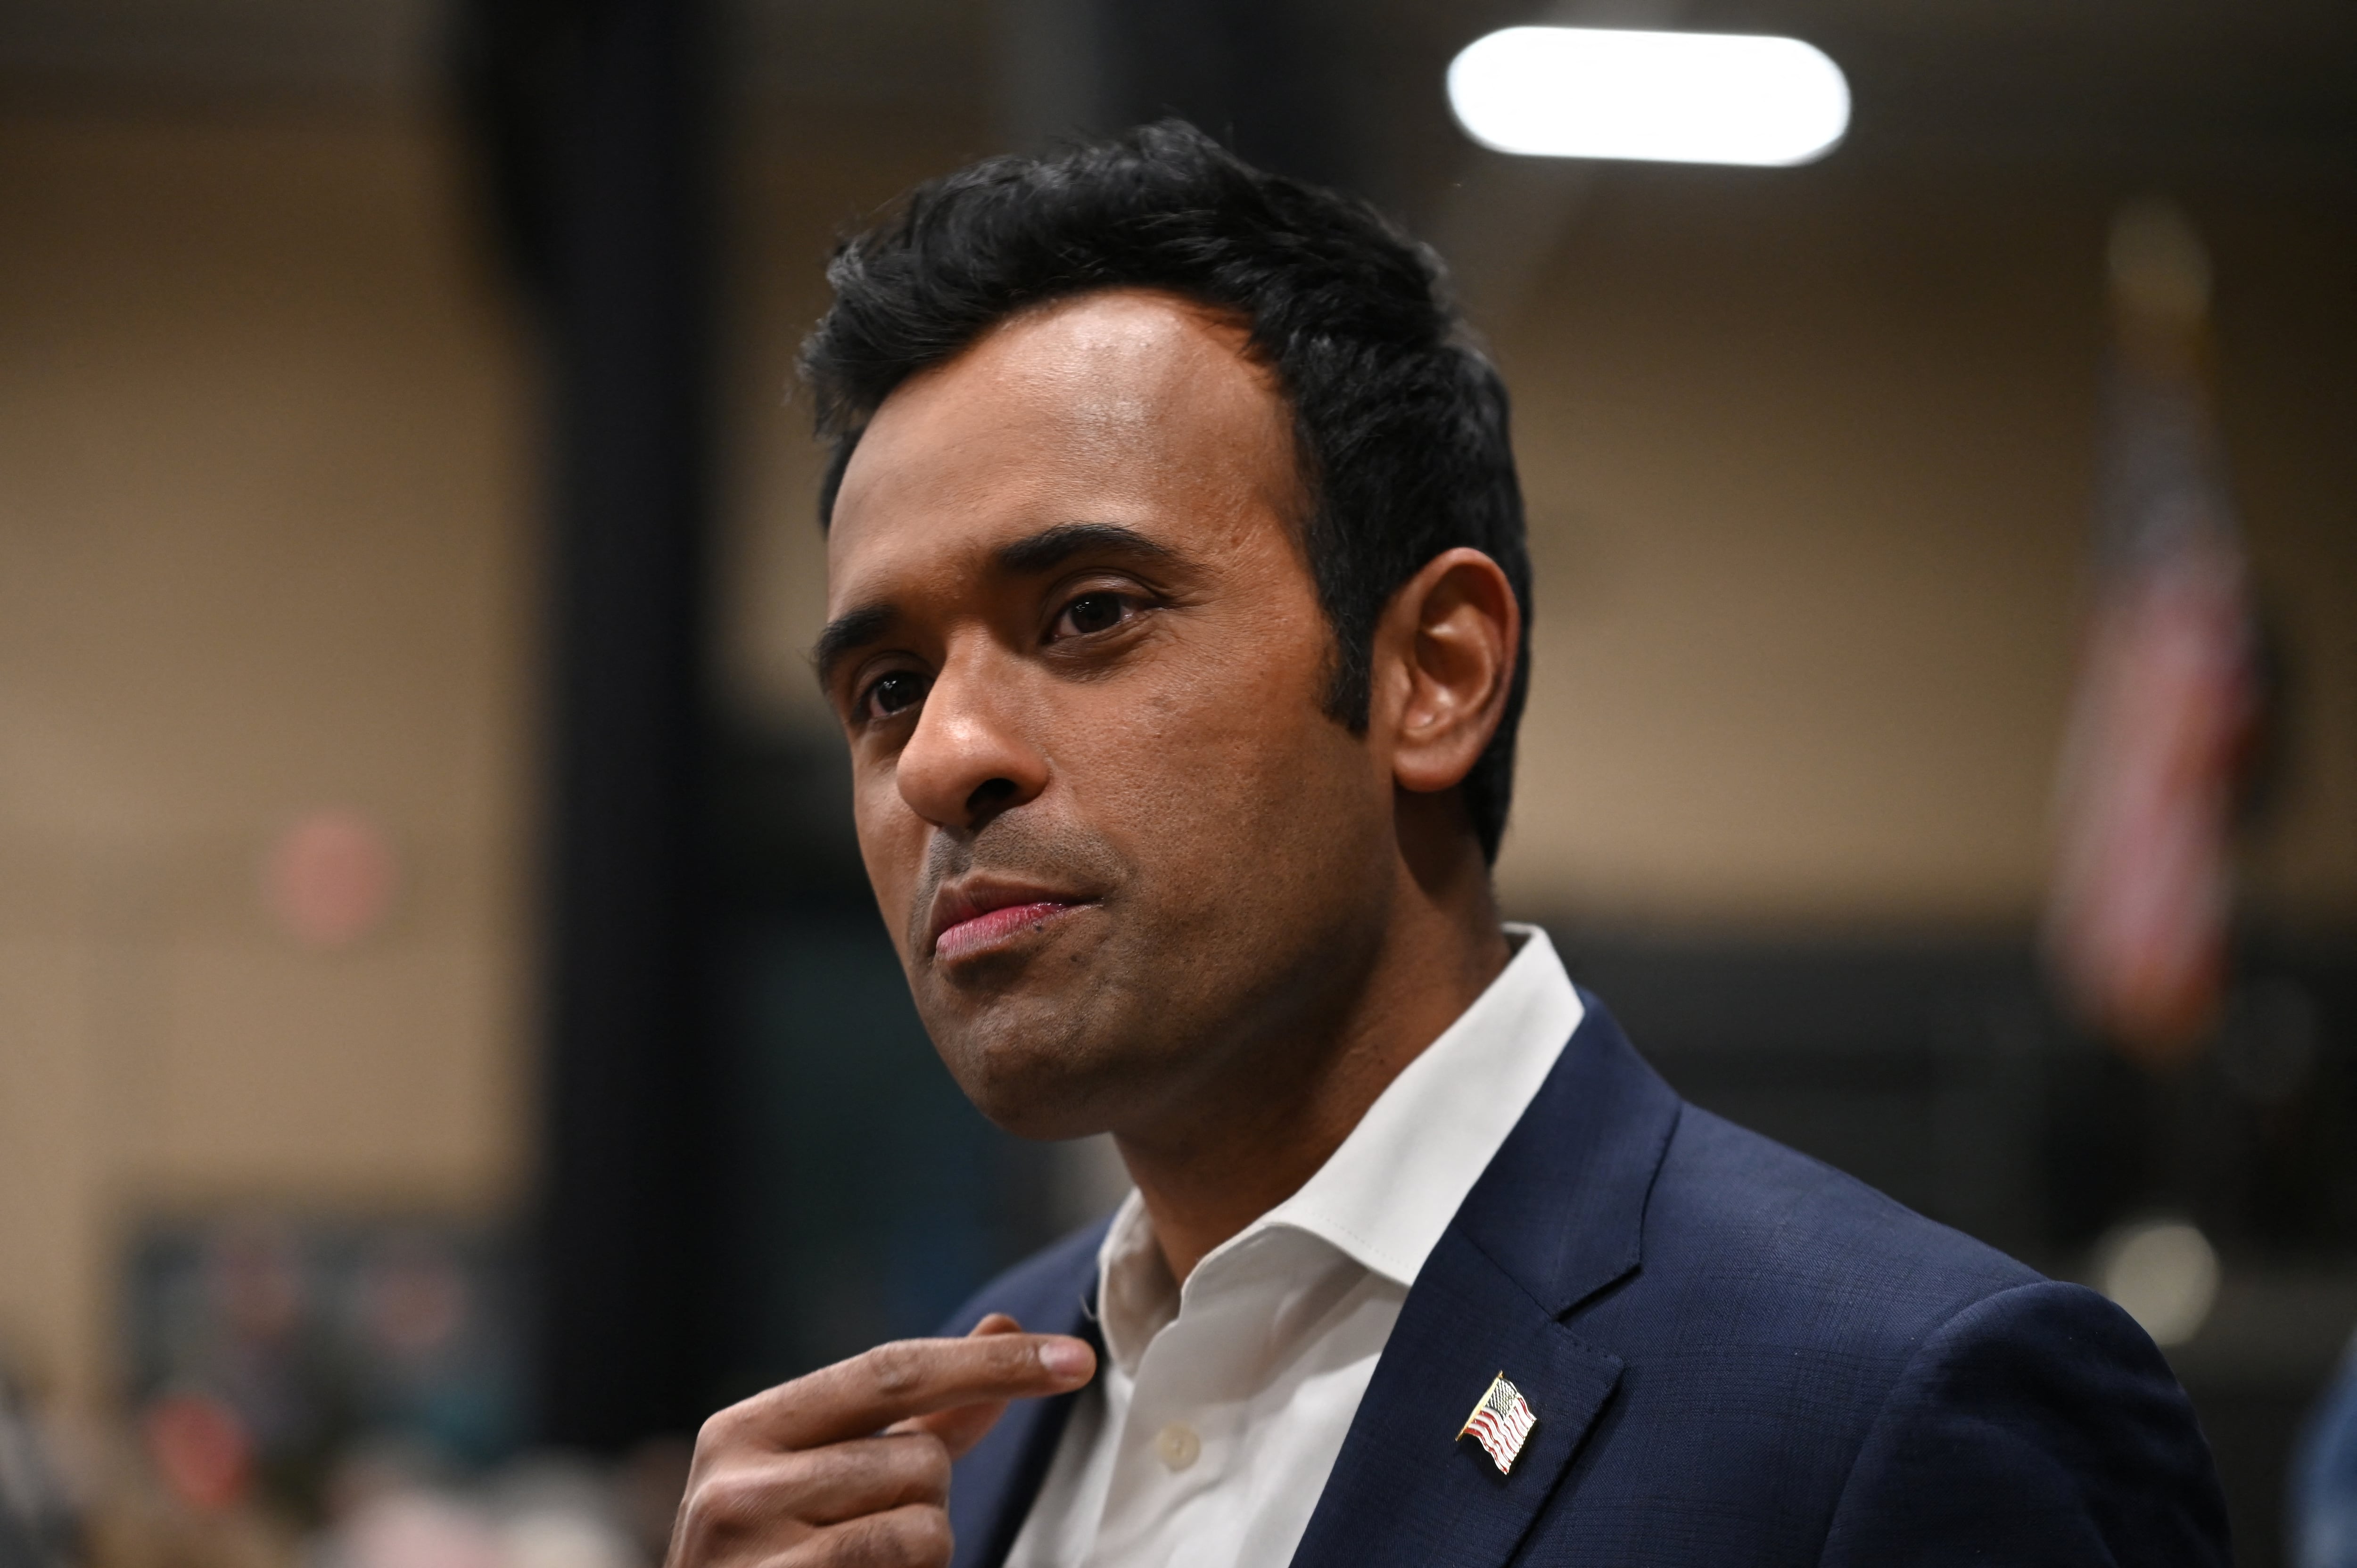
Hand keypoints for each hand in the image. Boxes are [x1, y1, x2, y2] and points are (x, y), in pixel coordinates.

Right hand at [666, 1315, 1095, 1567]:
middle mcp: (733, 1484)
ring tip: (858, 1567)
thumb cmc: (790, 1561)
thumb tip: (1003, 1325)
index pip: (891, 1371)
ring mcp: (748, 1552)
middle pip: (920, 1459)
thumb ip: (925, 1413)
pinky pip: (909, 1564)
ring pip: (926, 1524)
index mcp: (744, 1430)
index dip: (993, 1363)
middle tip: (872, 1533)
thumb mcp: (840, 1480)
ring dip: (921, 1550)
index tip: (1076, 1359)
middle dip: (928, 1497)